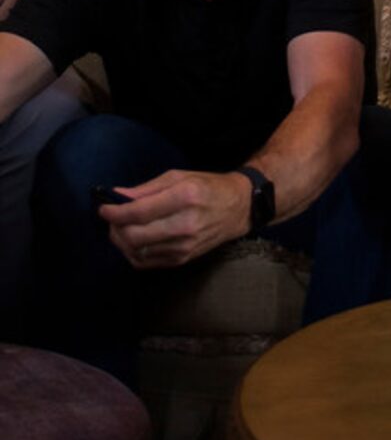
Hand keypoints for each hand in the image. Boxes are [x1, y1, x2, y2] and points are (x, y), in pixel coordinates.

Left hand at [99, 169, 251, 268]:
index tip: (104, 208)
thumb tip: (116, 196)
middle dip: (115, 228)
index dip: (115, 213)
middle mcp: (185, 224)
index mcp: (185, 197)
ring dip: (122, 241)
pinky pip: (146, 262)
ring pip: (138, 252)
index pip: (140, 212)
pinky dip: (133, 253)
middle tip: (112, 219)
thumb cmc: (207, 186)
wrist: (237, 208)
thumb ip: (146, 189)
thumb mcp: (179, 177)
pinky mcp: (183, 259)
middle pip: (135, 236)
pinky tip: (133, 241)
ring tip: (120, 229)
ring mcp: (184, 246)